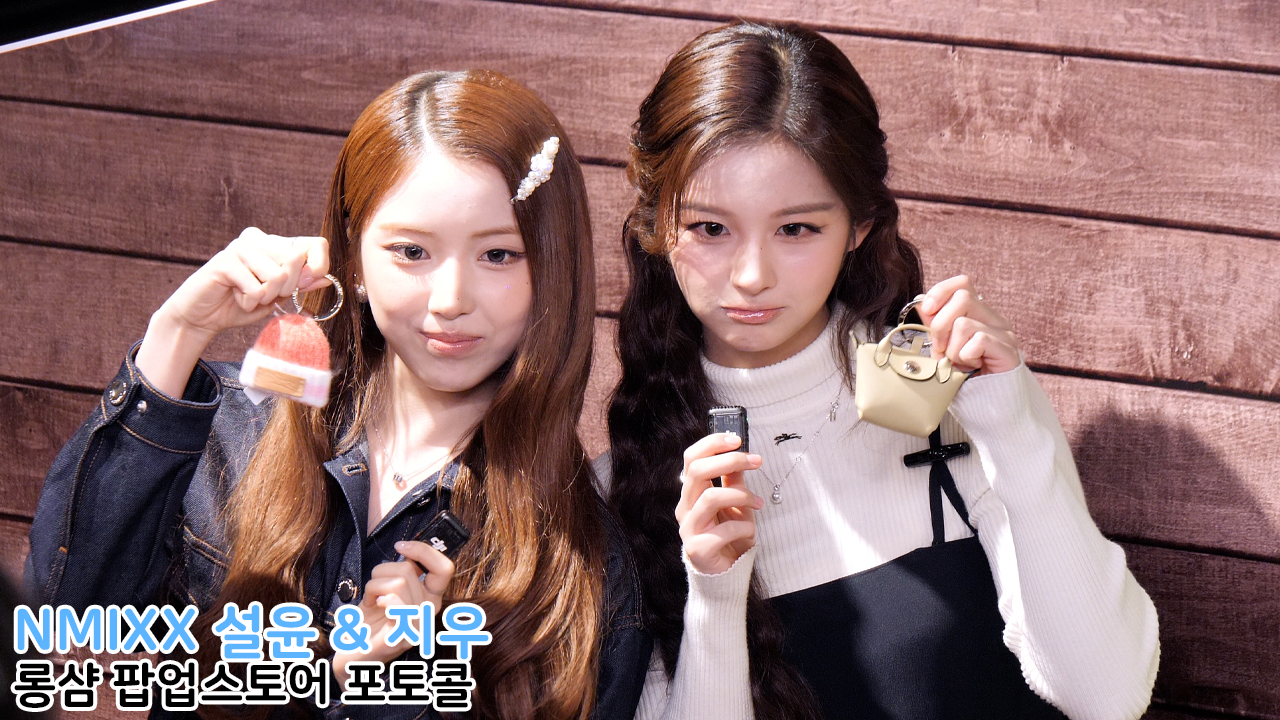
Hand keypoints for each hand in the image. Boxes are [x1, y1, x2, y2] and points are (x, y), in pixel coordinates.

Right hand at [136, 228, 330, 395]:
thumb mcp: (278, 297)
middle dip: (286, 289)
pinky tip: (235, 296)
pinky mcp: (225, 261)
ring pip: (277, 276)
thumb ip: (300, 285)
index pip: (314, 243)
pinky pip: (255, 288)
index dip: (318, 266)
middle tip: (265, 294)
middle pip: (296, 261)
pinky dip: (249, 301)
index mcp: (275, 243)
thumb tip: (326, 278)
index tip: (305, 285)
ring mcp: (240, 247)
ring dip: (265, 297)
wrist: (202, 316)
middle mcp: (259, 239)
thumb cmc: (241, 304)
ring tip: (248, 295)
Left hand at [333, 540, 454, 683]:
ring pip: (397, 583)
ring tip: (370, 601)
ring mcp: (418, 627)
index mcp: (430, 599)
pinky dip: (377, 597)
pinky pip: (395, 603)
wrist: (351, 657)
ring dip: (373, 586)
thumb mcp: (387, 591)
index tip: (400, 546)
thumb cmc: (368, 623)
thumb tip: (406, 548)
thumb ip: (402, 574)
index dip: (424, 550)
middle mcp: (429, 613)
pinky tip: (372, 607)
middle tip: (372, 589)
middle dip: (381, 572)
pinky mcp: (401, 637)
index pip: (445, 568)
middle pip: (409, 570)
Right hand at [675, 432, 765, 575]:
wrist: (727, 573)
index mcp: (692, 493)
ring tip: (758, 503)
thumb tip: (741, 453)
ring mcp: (689, 528)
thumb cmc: (731, 535)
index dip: (712, 443)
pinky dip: (743, 526)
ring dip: (741, 495)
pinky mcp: (698, 549)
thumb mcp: (736, 502)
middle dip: (729, 461)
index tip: (738, 439)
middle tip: (756, 461)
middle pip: (697, 471)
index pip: (692, 458)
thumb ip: (734, 480)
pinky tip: (750, 530)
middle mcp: (686, 507)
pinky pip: (723, 530)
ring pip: (711, 498)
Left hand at [917, 275, 1020, 375]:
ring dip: (952, 349)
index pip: (963, 283)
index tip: (927, 310)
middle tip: (941, 350)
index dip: (941, 292)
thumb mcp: (944, 348)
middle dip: (940, 325)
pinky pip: (978, 341)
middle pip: (963, 297)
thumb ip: (936, 326)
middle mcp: (995, 319)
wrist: (990, 407)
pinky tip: (973, 367)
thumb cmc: (966, 378)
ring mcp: (1004, 334)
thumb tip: (921, 302)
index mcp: (980, 314)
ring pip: (964, 323)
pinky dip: (967, 357)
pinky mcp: (1009, 350)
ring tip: (959, 363)